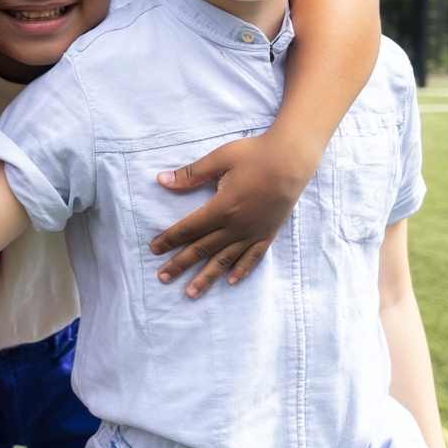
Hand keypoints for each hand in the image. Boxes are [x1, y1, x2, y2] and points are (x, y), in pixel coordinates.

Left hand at [149, 130, 312, 297]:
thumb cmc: (254, 155)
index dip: (170, 239)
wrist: (293, 159)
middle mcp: (236, 226)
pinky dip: (240, 270)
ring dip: (206, 277)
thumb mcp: (219, 159)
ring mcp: (253, 233)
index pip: (189, 229)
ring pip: (224, 260)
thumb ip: (190, 174)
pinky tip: (230, 281)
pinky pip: (252, 258)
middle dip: (180, 264)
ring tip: (190, 292)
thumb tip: (162, 180)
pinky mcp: (267, 233)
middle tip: (162, 277)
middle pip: (202, 249)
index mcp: (222, 208)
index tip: (154, 249)